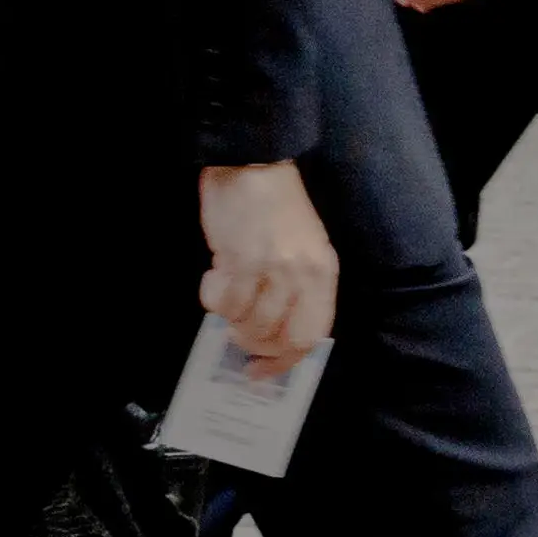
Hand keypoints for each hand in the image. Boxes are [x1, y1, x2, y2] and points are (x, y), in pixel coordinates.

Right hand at [197, 160, 337, 378]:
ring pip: (249, 323)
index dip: (284, 361)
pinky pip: (223, 302)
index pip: (310, 335)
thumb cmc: (278, 206)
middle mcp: (302, 276)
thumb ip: (296, 288)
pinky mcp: (239, 260)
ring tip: (225, 300)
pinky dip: (214, 299)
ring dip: (231, 321)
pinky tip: (214, 278)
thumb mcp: (303, 249)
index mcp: (323, 273)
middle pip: (278, 337)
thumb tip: (272, 330)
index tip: (261, 369)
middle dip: (253, 345)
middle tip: (237, 336)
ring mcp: (271, 269)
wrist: (253, 166)